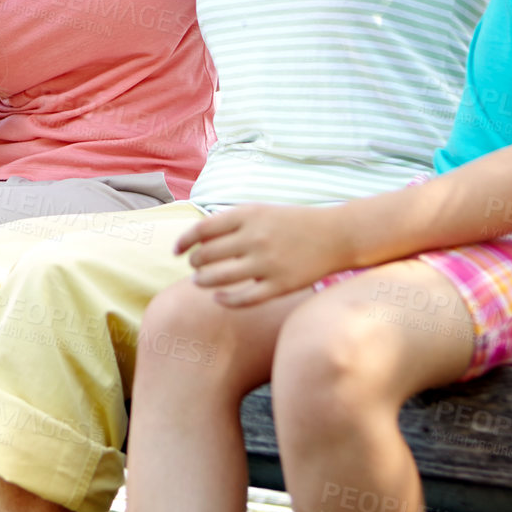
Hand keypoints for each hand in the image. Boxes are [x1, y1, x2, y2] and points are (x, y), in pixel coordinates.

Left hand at [174, 203, 351, 306]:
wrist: (336, 235)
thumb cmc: (292, 222)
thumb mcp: (260, 210)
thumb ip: (230, 222)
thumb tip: (195, 238)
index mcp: (248, 215)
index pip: (201, 230)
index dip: (183, 242)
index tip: (175, 252)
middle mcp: (255, 238)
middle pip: (207, 256)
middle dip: (194, 263)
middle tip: (194, 267)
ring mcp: (267, 263)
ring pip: (219, 279)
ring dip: (203, 282)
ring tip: (200, 282)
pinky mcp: (280, 285)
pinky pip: (243, 299)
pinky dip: (225, 300)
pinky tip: (218, 298)